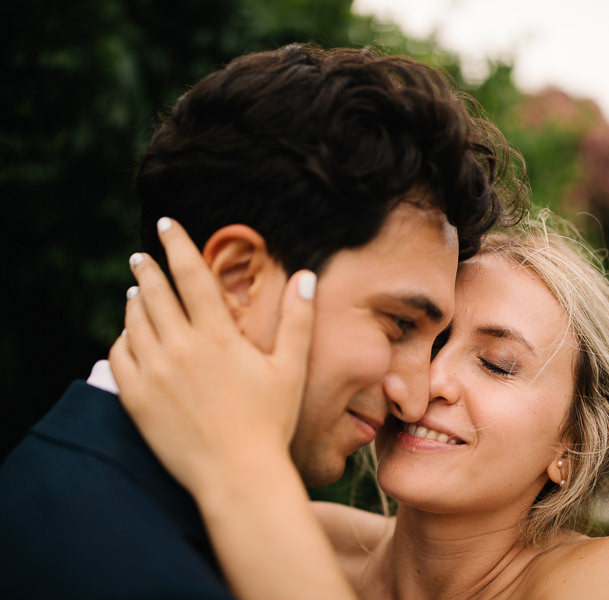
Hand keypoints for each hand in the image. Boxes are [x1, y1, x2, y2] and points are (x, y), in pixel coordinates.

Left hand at [109, 217, 315, 496]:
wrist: (237, 475)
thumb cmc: (270, 421)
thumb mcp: (291, 367)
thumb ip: (298, 319)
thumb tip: (306, 276)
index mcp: (217, 335)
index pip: (191, 275)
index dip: (177, 244)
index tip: (165, 224)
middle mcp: (180, 348)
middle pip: (154, 292)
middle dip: (147, 267)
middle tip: (141, 255)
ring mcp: (153, 374)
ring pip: (134, 321)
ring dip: (134, 299)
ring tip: (136, 290)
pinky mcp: (136, 399)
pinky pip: (119, 355)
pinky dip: (122, 337)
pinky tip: (128, 333)